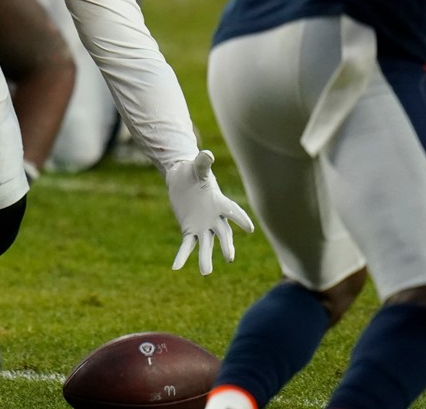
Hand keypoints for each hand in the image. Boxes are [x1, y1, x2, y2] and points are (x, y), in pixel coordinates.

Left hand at [165, 150, 254, 275]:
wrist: (182, 179)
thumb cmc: (193, 171)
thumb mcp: (198, 167)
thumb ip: (203, 163)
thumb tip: (206, 153)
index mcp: (219, 202)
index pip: (232, 212)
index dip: (240, 219)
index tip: (249, 229)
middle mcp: (214, 218)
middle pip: (222, 234)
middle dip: (226, 245)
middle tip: (229, 258)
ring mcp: (202, 227)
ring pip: (206, 245)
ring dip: (205, 258)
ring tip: (205, 273)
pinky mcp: (189, 230)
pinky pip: (187, 246)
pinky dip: (182, 257)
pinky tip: (175, 268)